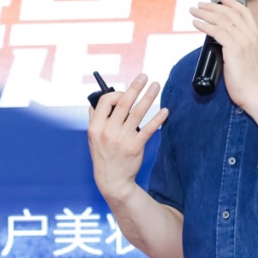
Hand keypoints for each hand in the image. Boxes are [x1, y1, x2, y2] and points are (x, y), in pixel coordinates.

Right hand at [87, 73, 167, 202]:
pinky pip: (148, 129)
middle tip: (144, 77)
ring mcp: (122, 138)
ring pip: (137, 112)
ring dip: (148, 96)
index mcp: (96, 127)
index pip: (105, 102)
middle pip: (124, 103)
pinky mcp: (135, 146)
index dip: (116, 93)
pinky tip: (165, 111)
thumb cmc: (103, 156)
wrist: (112, 180)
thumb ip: (95, 119)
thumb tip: (99, 100)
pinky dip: (157, 119)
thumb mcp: (93, 138)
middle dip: (135, 87)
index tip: (125, 92)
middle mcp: (108, 131)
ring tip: (156, 86)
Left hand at [189, 0, 257, 109]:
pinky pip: (216, 31)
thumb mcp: (251, 59)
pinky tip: (196, 23)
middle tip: (200, 4)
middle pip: (230, 13)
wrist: (255, 94)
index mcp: (257, 37)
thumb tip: (226, 44)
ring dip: (205, 13)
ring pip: (222, 20)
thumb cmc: (250, 82)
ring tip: (194, 11)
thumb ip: (242, 49)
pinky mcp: (234, 49)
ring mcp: (244, 41)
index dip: (231, 3)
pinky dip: (204, 25)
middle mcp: (251, 36)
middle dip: (213, 6)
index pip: (245, 13)